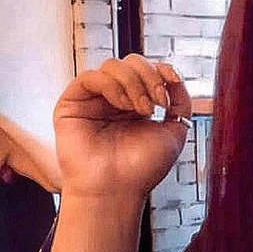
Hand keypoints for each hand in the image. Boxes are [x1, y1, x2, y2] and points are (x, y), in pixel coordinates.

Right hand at [53, 54, 191, 198]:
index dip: (162, 71)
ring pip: (113, 65)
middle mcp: (114, 98)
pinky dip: (112, 85)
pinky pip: (91, 76)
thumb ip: (181, 100)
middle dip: (150, 76)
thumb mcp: (175, 129)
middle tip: (156, 104)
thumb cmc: (142, 167)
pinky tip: (122, 105)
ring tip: (141, 109)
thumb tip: (175, 75)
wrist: (117, 190)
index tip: (172, 86)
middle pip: (132, 61)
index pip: (148, 68)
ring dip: (134, 82)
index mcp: (136, 102)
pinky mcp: (71, 104)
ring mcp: (93, 99)